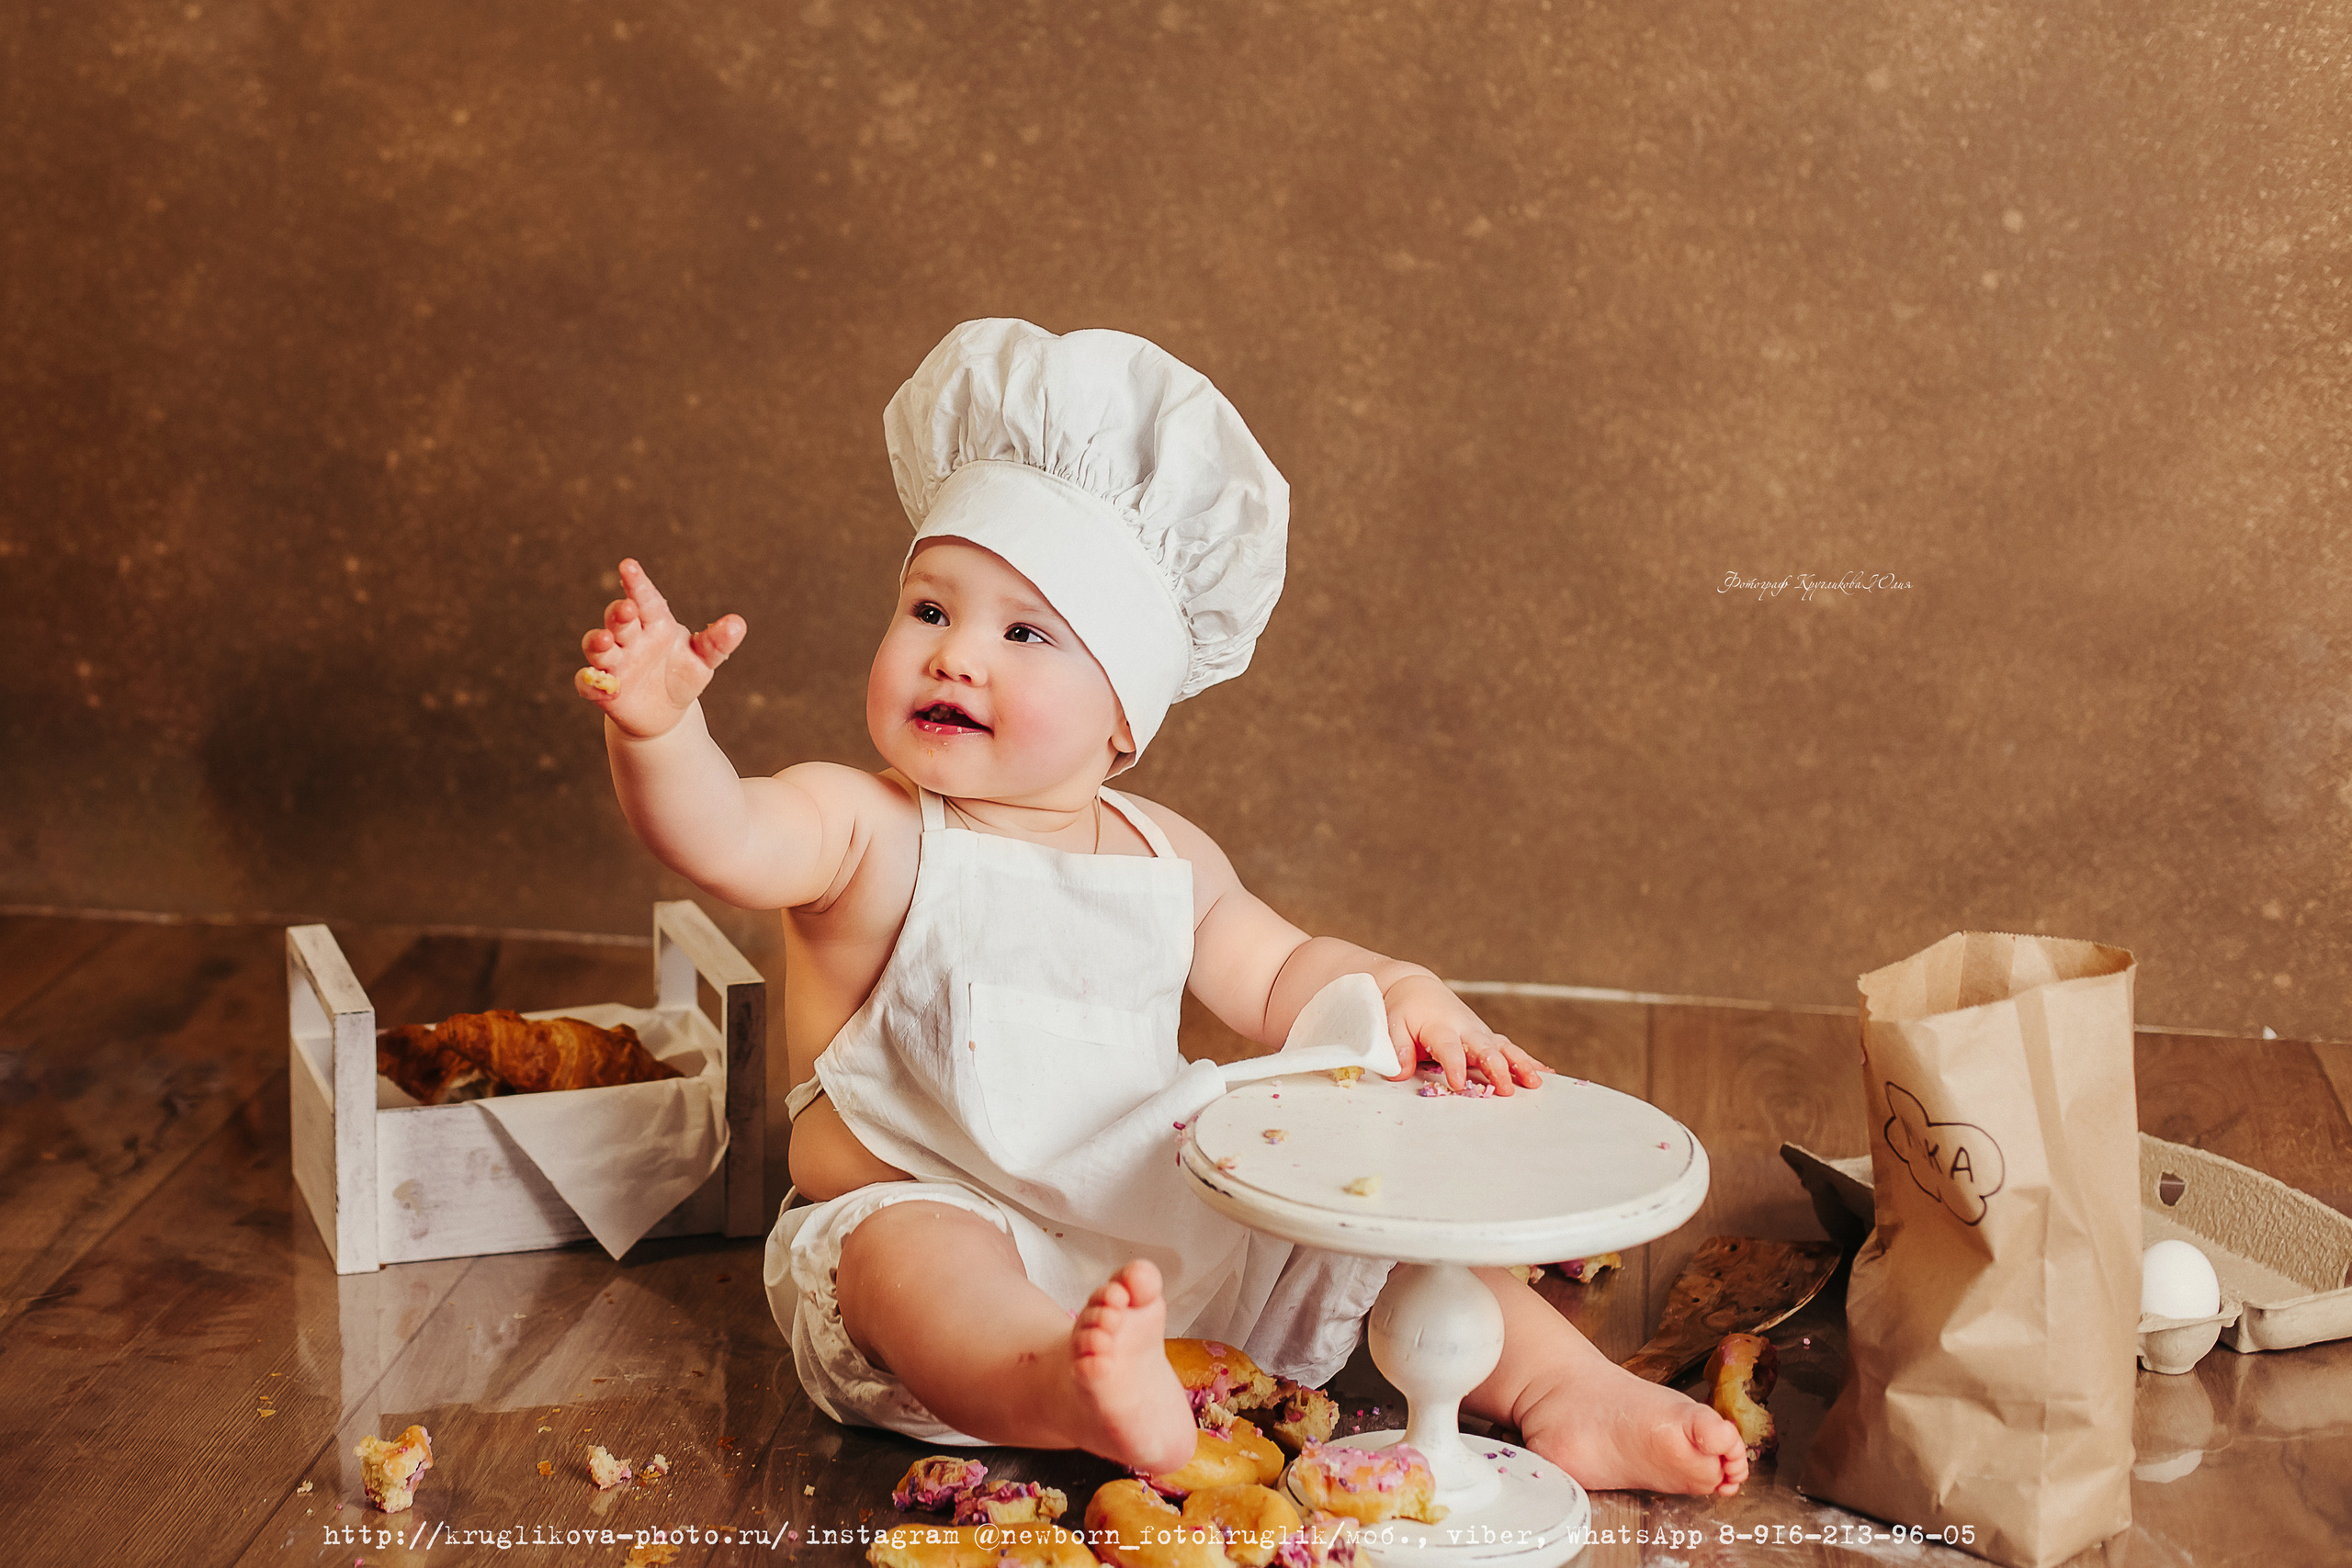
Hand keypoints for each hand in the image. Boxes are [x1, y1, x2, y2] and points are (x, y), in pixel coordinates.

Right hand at [575, 558, 746, 738]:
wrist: (666, 712)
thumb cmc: (682, 674)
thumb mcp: (703, 660)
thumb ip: (716, 642)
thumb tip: (738, 624)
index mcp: (655, 624)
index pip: (645, 599)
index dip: (636, 583)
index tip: (628, 565)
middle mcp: (630, 639)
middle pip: (618, 620)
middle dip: (619, 613)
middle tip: (626, 609)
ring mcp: (614, 663)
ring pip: (598, 647)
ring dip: (597, 642)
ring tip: (604, 639)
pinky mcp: (603, 690)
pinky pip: (588, 683)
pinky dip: (589, 682)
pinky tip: (596, 682)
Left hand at [1380, 974, 1545, 1094]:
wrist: (1417, 989)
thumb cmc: (1405, 1011)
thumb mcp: (1393, 1025)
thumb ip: (1397, 1048)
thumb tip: (1399, 1073)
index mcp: (1440, 1027)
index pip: (1449, 1048)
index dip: (1454, 1065)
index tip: (1458, 1082)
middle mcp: (1465, 1029)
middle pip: (1484, 1049)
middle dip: (1497, 1069)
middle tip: (1507, 1089)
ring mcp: (1479, 1033)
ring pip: (1504, 1048)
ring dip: (1520, 1065)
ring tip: (1534, 1083)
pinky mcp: (1487, 1037)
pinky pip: (1510, 1048)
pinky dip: (1528, 1060)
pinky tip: (1545, 1073)